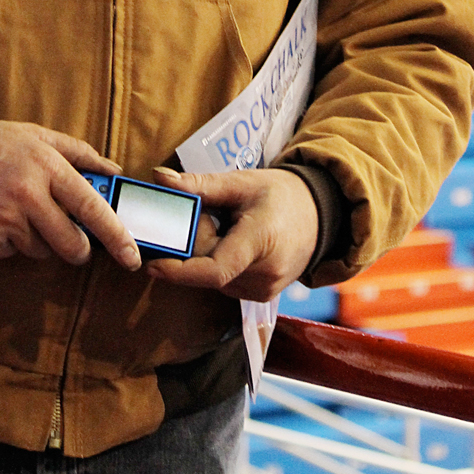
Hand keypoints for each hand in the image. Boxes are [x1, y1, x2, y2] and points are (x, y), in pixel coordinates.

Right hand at [0, 119, 141, 271]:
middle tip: (73, 240)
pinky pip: (13, 253)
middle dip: (78, 248)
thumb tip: (113, 171)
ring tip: (21, 212)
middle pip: (71, 244)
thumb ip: (79, 152)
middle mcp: (28, 195)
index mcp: (47, 167)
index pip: (92, 209)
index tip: (131, 255)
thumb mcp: (37, 135)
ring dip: (40, 240)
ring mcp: (5, 220)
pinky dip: (11, 242)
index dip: (116, 236)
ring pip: (42, 251)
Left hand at [145, 167, 318, 300]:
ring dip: (208, 253)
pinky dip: (219, 262)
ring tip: (228, 226)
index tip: (153, 265)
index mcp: (260, 243)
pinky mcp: (260, 296)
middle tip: (211, 215)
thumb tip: (160, 177)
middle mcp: (264, 276)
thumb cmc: (281, 195)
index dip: (180, 271)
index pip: (215, 269)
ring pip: (214, 276)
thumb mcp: (242, 182)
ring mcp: (264, 291)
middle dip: (196, 243)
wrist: (320, 216)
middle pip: (209, 268)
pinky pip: (225, 281)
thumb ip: (199, 184)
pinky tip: (233, 241)